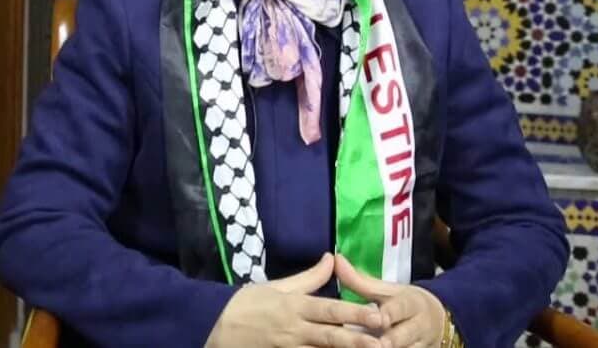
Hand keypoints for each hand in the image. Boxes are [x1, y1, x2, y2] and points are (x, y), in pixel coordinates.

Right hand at [205, 253, 385, 347]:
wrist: (215, 327)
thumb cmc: (247, 303)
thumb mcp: (277, 286)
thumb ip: (309, 277)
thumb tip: (332, 258)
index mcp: (294, 306)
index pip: (329, 309)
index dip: (354, 313)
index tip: (377, 315)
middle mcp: (294, 329)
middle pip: (330, 336)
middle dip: (356, 340)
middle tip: (382, 343)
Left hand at [334, 254, 445, 347]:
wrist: (439, 321)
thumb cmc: (403, 303)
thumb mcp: (386, 291)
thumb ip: (360, 280)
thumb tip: (335, 259)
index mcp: (411, 303)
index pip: (401, 309)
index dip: (389, 314)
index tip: (379, 318)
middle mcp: (419, 326)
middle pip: (401, 337)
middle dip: (387, 342)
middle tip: (375, 344)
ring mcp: (420, 346)